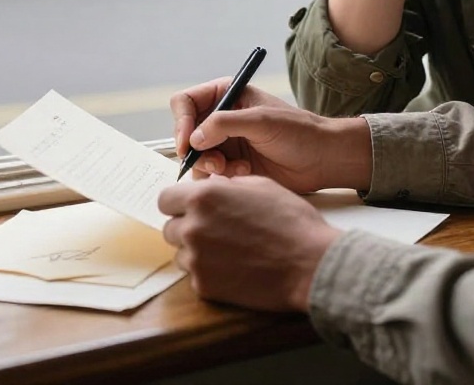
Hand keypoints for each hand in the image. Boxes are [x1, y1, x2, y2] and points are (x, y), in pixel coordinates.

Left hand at [159, 175, 340, 311]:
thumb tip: (213, 185)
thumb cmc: (290, 221)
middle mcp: (194, 227)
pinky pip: (196, 276)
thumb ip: (227, 185)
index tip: (189, 206)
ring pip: (181, 253)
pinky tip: (235, 266)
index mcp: (204, 197)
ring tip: (228, 249)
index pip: (165, 199)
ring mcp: (197, 260)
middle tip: (214, 228)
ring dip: (196, 250)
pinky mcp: (205, 287)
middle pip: (170, 228)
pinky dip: (210, 271)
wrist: (308, 263)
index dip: (178, 202)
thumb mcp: (260, 185)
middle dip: (187, 226)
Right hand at [170, 80, 372, 192]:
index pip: (186, 102)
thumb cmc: (298, 131)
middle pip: (185, 134)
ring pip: (196, 158)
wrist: (322, 159)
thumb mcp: (260, 121)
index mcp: (226, 95)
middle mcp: (221, 118)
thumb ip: (224, 124)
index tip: (186, 144)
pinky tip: (246, 175)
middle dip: (197, 151)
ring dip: (212, 167)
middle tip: (216, 163)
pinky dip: (222, 178)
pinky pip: (211, 176)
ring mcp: (226, 143)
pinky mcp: (232, 167)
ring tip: (237, 170)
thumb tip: (193, 138)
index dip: (181, 122)